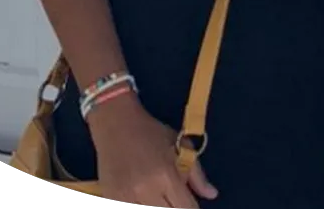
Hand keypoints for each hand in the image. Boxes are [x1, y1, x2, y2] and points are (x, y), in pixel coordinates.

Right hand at [89, 97, 218, 206]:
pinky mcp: (110, 197)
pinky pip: (127, 208)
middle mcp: (145, 190)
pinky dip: (138, 204)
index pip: (186, 208)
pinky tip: (140, 195)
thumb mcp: (180, 146)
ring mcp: (125, 197)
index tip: (189, 203)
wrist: (115, 123)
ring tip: (157, 194)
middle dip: (175, 207)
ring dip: (157, 205)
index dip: (191, 208)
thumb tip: (212, 195)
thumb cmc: (151, 132)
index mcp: (166, 176)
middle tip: (172, 197)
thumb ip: (197, 174)